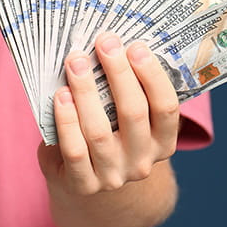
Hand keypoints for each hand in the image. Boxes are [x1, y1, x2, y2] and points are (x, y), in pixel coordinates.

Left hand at [38, 33, 178, 194]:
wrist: (82, 177)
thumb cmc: (106, 130)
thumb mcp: (123, 115)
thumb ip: (123, 88)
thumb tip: (110, 43)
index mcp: (163, 141)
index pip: (166, 108)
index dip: (152, 75)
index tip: (135, 45)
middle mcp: (142, 162)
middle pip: (133, 113)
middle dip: (118, 73)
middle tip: (104, 42)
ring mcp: (113, 176)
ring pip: (99, 131)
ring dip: (86, 91)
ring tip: (75, 62)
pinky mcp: (83, 184)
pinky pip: (75, 150)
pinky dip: (67, 120)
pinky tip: (60, 95)